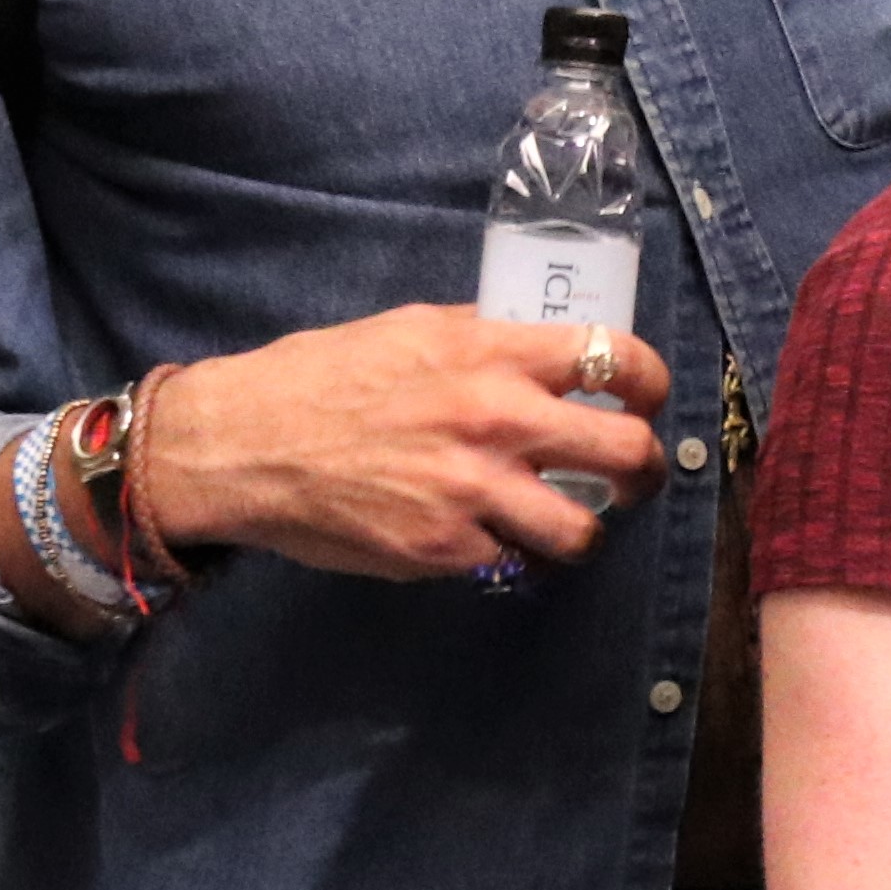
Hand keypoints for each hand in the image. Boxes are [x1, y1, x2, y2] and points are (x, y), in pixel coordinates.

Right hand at [130, 307, 674, 578]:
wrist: (238, 443)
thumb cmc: (321, 377)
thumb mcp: (414, 330)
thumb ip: (489, 342)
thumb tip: (549, 355)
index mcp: (494, 355)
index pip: (619, 359)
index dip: (652, 384)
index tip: (647, 400)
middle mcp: (497, 421)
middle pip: (629, 452)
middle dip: (647, 471)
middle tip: (634, 477)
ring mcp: (473, 491)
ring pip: (583, 530)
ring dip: (586, 530)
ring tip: (569, 521)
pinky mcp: (443, 548)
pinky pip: (510, 559)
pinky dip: (507, 553)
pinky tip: (485, 536)